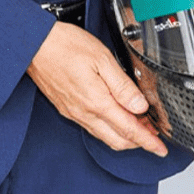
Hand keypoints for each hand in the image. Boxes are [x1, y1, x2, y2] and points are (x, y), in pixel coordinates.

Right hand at [27, 21, 167, 154]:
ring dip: (124, 136)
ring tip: (138, 125)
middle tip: (153, 135)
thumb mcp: (102, 59)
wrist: (33, 44)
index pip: (129, 130)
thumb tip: (140, 106)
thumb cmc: (64, 46)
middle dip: (138, 142)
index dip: (148, 141)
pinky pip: (92, 128)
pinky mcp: (66, 109)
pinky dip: (108, 129)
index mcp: (97, 101)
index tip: (160, 148)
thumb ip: (123, 86)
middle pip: (118, 140)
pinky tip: (113, 116)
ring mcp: (74, 112)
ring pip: (105, 136)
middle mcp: (84, 113)